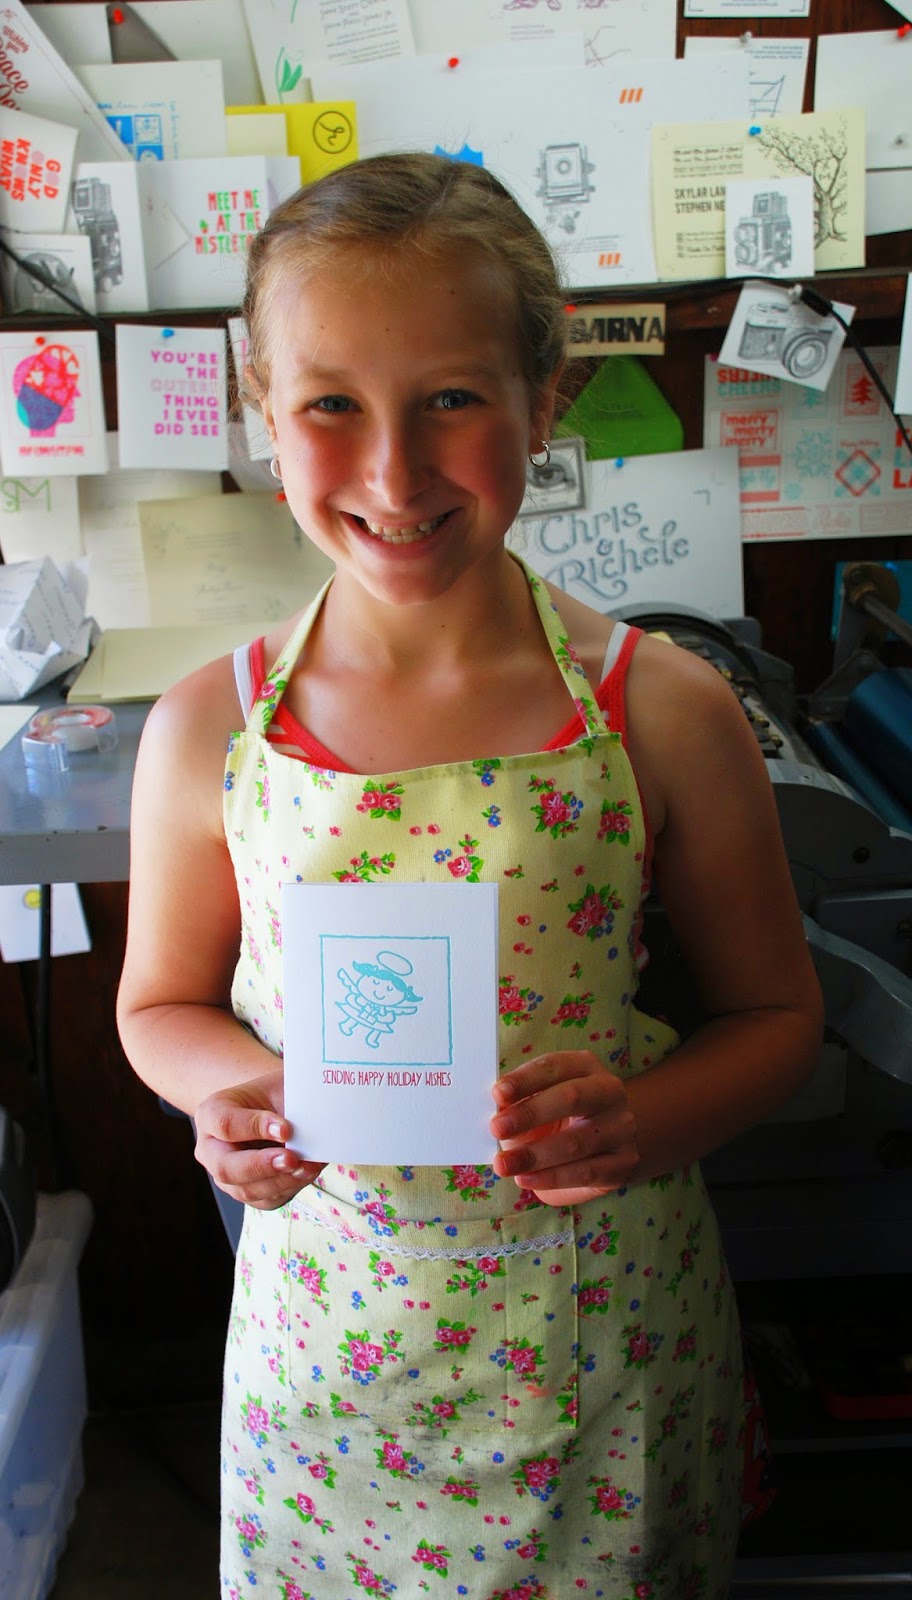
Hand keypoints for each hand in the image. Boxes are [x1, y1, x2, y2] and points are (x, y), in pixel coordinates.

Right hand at [194, 1066, 324, 1209]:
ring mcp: (226, 1176)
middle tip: (291, 1158)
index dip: (255, 1127)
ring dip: (281, 1181)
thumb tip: (311, 1126)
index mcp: (210, 1115)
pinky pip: (266, 1200)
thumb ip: (287, 1105)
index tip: (286, 1128)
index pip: (225, 1124)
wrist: (270, 1109)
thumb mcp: (277, 1088)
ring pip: (246, 1190)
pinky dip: (289, 1188)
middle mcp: (211, 1150)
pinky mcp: (248, 1193)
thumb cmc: (271, 1096)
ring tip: (308, 1167)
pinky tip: (307, 1173)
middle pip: (226, 1168)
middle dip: (261, 1166)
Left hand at [490, 1050, 637, 1206]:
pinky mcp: (622, 1163)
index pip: (554, 1066)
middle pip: (571, 1098)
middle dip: (530, 1113)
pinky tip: (525, 1179)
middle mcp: (609, 1092)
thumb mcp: (536, 1102)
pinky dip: (550, 1178)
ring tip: (503, 1164)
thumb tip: (495, 1111)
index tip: (497, 1094)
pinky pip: (585, 1173)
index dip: (525, 1080)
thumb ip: (517, 1103)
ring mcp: (621, 1127)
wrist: (602, 1144)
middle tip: (496, 1128)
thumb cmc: (556, 1117)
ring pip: (576, 1142)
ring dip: (534, 1155)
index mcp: (585, 1066)